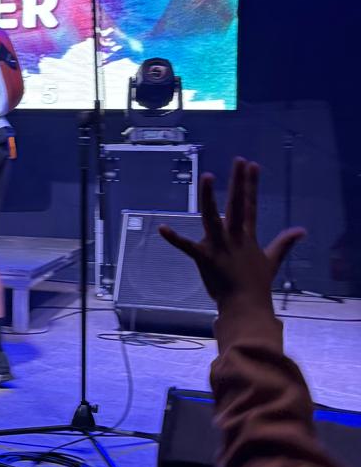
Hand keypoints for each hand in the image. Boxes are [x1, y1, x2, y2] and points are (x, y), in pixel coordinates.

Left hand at [159, 159, 303, 308]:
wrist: (246, 306)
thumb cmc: (256, 284)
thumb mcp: (272, 260)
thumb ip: (284, 243)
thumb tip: (301, 230)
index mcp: (247, 236)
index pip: (250, 205)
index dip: (251, 184)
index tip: (252, 165)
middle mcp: (234, 237)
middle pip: (236, 204)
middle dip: (237, 182)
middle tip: (238, 160)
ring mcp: (219, 246)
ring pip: (213, 217)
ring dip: (210, 197)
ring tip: (208, 176)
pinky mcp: (205, 258)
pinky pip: (187, 247)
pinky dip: (175, 239)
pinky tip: (163, 228)